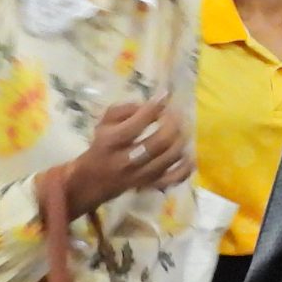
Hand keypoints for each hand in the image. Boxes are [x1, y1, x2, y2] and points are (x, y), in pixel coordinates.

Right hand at [63, 97, 189, 213]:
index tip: (164, 96)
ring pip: (171, 157)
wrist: (95, 179)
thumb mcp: (104, 123)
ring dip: (181, 140)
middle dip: (172, 124)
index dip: (154, 108)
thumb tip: (151, 103)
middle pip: (159, 142)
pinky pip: (176, 177)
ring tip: (181, 129)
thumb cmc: (103, 145)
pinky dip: (186, 166)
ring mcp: (142, 176)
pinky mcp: (152, 185)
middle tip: (176, 114)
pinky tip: (186, 154)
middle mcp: (127, 161)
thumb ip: (125, 109)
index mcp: (111, 142)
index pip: (136, 125)